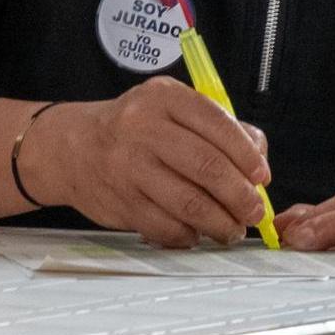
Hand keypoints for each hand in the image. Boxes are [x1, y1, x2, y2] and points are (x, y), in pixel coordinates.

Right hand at [20, 78, 273, 250]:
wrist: (72, 147)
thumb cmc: (132, 129)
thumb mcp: (171, 109)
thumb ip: (217, 126)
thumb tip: (257, 157)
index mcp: (163, 98)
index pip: (217, 124)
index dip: (247, 155)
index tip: (261, 176)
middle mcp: (143, 128)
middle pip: (207, 167)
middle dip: (241, 196)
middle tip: (254, 211)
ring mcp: (129, 166)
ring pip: (189, 203)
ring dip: (221, 223)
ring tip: (232, 229)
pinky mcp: (121, 201)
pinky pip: (166, 227)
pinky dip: (189, 235)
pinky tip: (196, 232)